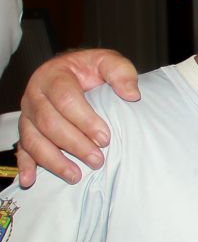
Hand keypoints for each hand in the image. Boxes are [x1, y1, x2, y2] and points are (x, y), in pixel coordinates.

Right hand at [17, 49, 138, 186]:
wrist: (71, 72)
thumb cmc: (90, 70)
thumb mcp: (108, 62)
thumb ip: (121, 73)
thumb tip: (131, 94)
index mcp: (54, 76)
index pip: (65, 99)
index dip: (85, 120)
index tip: (105, 138)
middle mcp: (35, 95)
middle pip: (49, 123)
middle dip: (74, 144)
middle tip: (97, 160)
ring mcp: (28, 115)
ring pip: (34, 140)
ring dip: (54, 160)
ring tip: (76, 176)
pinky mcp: (26, 130)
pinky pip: (22, 149)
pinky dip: (25, 166)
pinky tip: (31, 180)